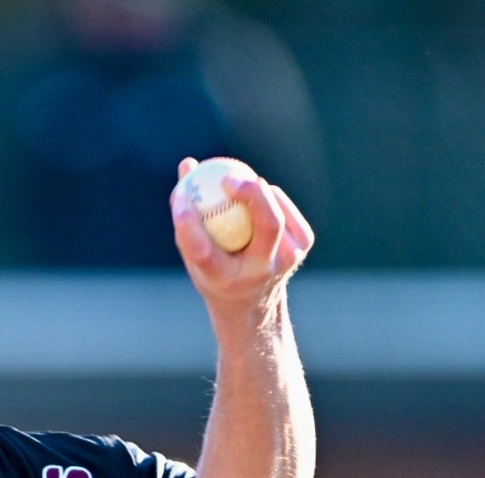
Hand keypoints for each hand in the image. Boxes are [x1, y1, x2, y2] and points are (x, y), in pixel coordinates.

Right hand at [170, 157, 314, 318]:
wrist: (253, 304)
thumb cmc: (213, 272)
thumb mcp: (193, 252)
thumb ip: (187, 214)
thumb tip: (187, 165)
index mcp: (226, 281)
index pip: (205, 251)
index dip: (190, 222)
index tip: (182, 196)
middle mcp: (262, 271)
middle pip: (267, 225)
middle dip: (253, 195)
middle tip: (229, 177)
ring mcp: (288, 258)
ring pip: (276, 211)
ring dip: (255, 192)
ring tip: (235, 186)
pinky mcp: (302, 244)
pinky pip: (283, 207)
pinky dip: (268, 196)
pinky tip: (257, 194)